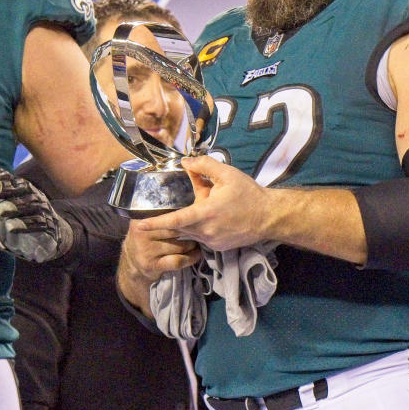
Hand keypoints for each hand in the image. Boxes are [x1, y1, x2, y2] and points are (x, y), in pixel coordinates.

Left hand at [0, 169, 73, 261]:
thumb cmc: (17, 222)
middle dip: (3, 187)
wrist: (49, 239)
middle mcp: (32, 195)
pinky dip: (25, 225)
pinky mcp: (48, 226)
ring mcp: (42, 210)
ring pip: (30, 204)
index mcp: (19, 188)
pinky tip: (11, 228)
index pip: (7, 177)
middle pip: (20, 187)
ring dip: (14, 206)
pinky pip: (39, 223)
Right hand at [122, 219, 201, 283]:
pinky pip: (177, 260)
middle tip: (200, 228)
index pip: (166, 213)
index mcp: (142, 218)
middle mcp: (142, 232)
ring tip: (198, 242)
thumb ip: (164, 212)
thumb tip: (193, 193)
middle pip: (175, 229)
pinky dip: (190, 258)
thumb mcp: (149, 222)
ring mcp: (146, 250)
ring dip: (193, 245)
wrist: (132, 263)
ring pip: (179, 246)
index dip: (183, 214)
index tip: (196, 212)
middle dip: (190, 230)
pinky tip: (196, 255)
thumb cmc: (147, 238)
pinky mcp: (152, 265)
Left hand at [139, 155, 271, 250]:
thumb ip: (204, 166)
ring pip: (188, 233)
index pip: (174, 220)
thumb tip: (185, 162)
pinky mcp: (217, 247)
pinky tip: (208, 218)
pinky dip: (196, 229)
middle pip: (178, 227)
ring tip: (196, 210)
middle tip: (157, 214)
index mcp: (205, 213)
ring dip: (184, 223)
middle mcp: (206, 231)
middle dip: (167, 221)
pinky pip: (199, 238)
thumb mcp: (227, 174)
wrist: (269, 217)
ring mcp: (211, 242)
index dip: (155, 223)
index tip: (139, 224)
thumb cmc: (248, 194)